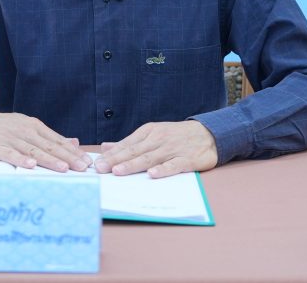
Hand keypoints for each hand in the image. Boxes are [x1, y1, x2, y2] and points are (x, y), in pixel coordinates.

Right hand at [0, 107, 93, 172]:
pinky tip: (30, 165)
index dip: (73, 151)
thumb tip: (73, 142)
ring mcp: (11, 138)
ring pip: (33, 150)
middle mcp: (25, 131)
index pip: (57, 140)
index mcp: (34, 127)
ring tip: (63, 168)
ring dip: (49, 159)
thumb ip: (49, 137)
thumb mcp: (28, 128)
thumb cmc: (3, 128)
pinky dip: (20, 159)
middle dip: (67, 157)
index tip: (86, 161)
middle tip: (82, 167)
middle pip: (49, 146)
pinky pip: (10, 153)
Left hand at [94, 120, 217, 177]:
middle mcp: (159, 139)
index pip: (126, 144)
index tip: (97, 163)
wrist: (209, 133)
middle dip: (116, 160)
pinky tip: (152, 175)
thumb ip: (129, 142)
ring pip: (150, 158)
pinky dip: (163, 170)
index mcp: (149, 132)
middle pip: (135, 151)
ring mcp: (173, 149)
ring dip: (133, 164)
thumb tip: (106, 147)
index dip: (111, 154)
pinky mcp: (187, 159)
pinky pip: (174, 165)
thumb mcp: (153, 133)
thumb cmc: (176, 135)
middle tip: (101, 169)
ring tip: (118, 171)